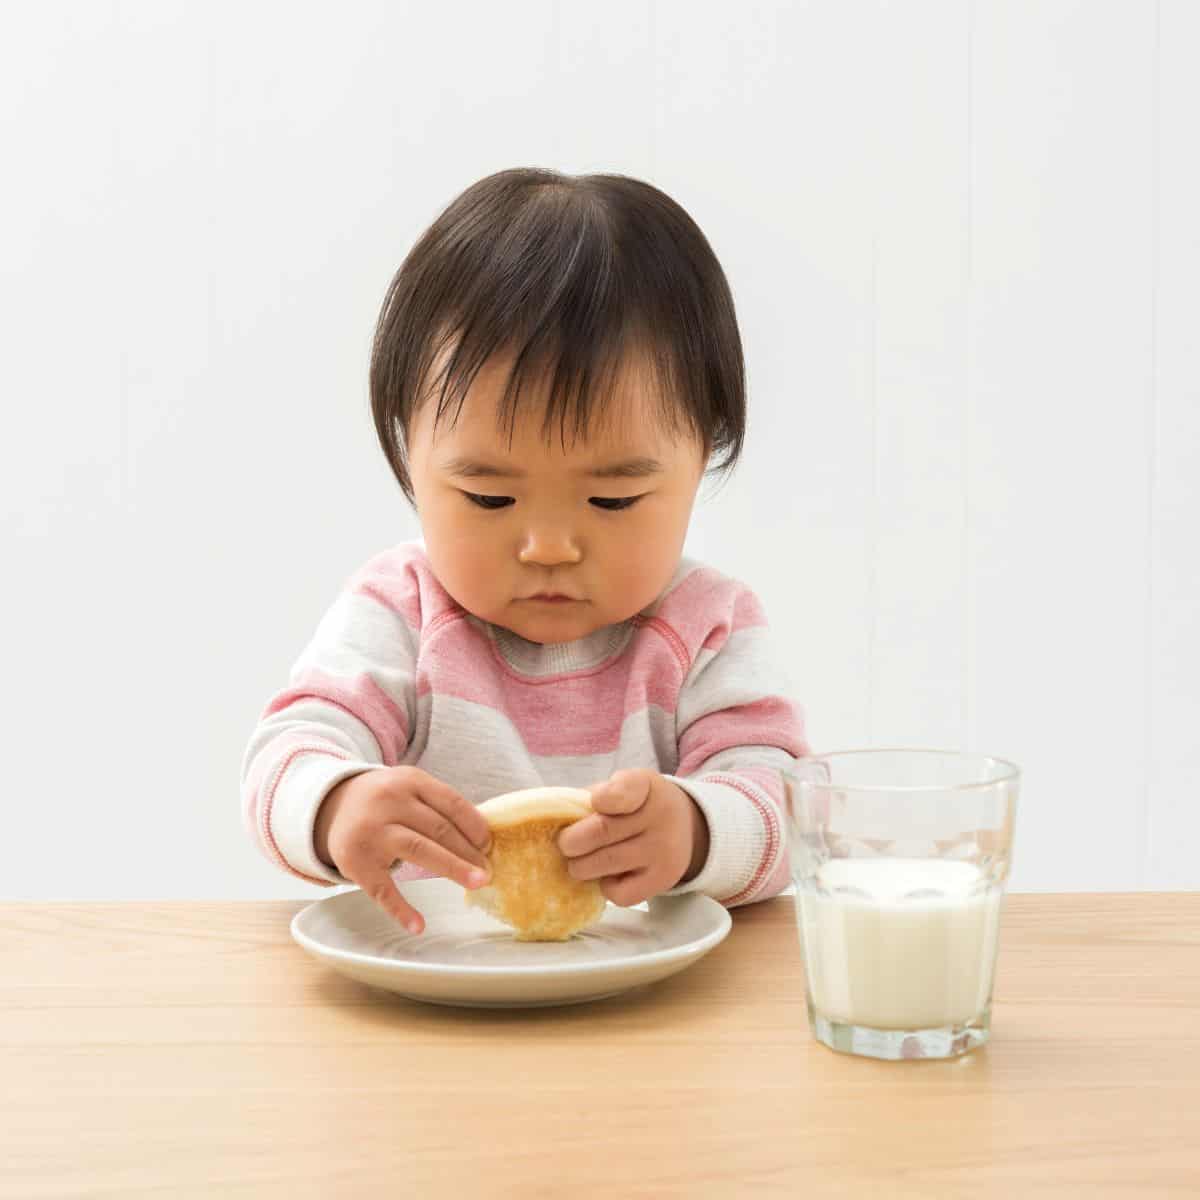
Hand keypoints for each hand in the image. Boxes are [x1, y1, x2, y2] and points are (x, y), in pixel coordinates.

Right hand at [314, 766, 491, 933]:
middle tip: (488, 871)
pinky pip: (382, 889)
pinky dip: (400, 909)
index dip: (474, 825)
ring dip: (452, 868)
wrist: (331, 805)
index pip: (451, 802)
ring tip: (477, 882)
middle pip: (438, 828)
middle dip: (468, 851)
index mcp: (409, 781)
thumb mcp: (409, 789)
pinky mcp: (356, 862)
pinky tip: (418, 925)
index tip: (489, 845)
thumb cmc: (385, 801)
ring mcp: (371, 832)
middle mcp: (389, 802)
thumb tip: (482, 839)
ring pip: (419, 850)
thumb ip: (439, 806)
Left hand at [555, 769, 709, 906]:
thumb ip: (591, 798)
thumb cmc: (638, 806)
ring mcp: (663, 851)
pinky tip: (608, 875)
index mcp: (645, 786)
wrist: (686, 828)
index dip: (602, 799)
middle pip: (602, 831)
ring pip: (606, 863)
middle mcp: (659, 817)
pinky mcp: (661, 881)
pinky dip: (605, 887)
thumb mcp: (623, 787)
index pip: (622, 791)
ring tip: (578, 862)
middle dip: (572, 841)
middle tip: (565, 844)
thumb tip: (552, 820)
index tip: (593, 803)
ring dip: (580, 866)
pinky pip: (619, 893)